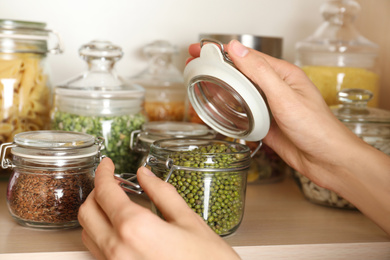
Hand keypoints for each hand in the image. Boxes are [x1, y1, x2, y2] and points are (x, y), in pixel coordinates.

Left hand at [78, 157, 239, 259]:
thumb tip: (146, 175)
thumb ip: (162, 193)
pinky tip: (119, 227)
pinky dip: (101, 233)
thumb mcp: (188, 221)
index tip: (106, 164)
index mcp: (135, 228)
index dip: (102, 172)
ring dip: (95, 213)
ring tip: (114, 202)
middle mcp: (117, 250)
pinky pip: (98, 251)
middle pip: (87, 212)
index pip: (105, 192)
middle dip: (95, 191)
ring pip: (88, 233)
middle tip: (110, 181)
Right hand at [188, 41, 363, 187]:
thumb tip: (237, 49)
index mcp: (282, 75)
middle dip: (216, 68)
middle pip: (239, 74)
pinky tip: (215, 109)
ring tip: (198, 84)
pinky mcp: (263, 124)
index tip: (202, 49)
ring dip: (219, 88)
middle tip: (193, 64)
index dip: (222, 52)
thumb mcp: (285, 96)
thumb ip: (260, 72)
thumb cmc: (316, 127)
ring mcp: (267, 107)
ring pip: (238, 94)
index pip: (247, 57)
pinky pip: (241, 113)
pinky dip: (227, 110)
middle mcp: (273, 89)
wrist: (325, 160)